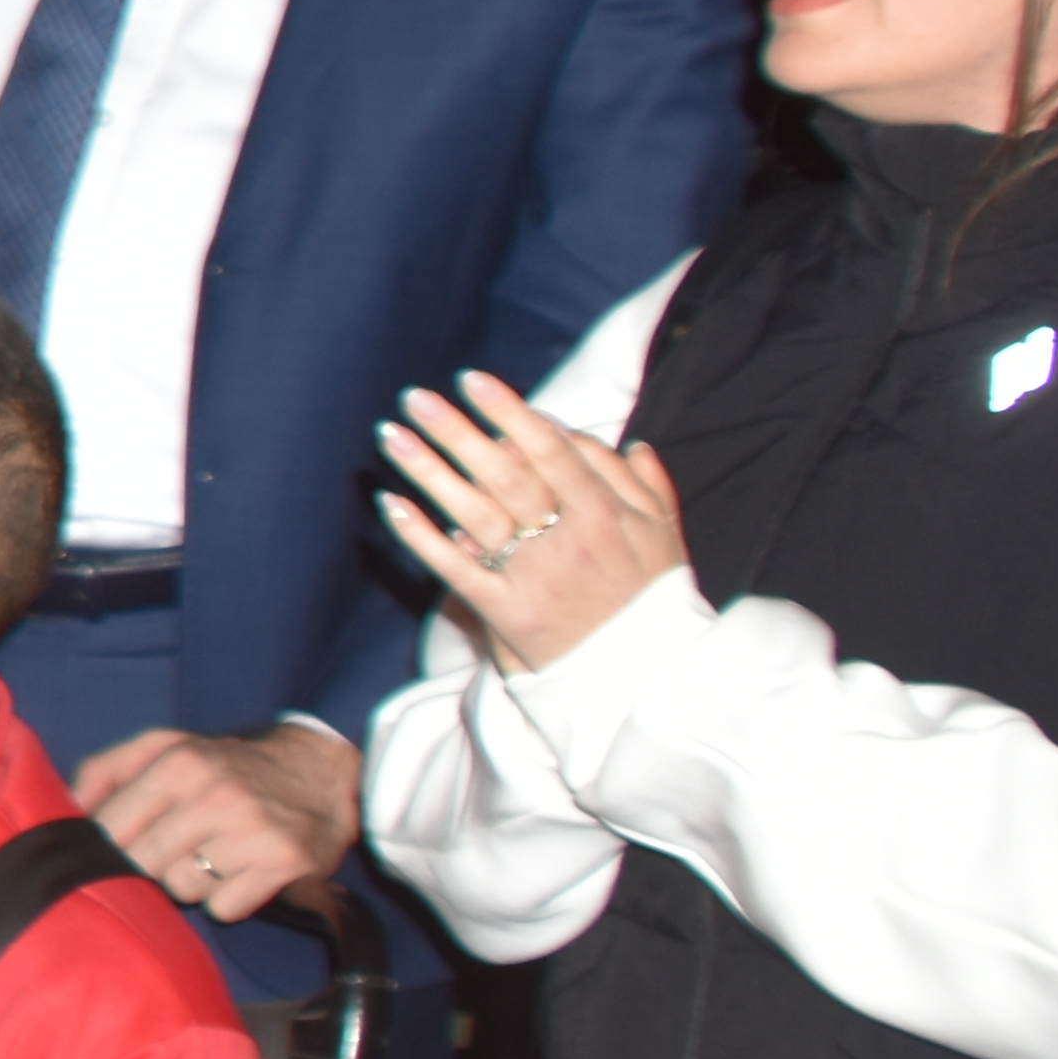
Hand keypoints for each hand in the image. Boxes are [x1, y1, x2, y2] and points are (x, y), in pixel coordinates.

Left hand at [69, 718, 360, 925]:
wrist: (321, 773)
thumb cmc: (228, 764)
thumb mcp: (167, 745)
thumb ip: (107, 768)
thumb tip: (67, 807)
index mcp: (179, 763)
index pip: (110, 828)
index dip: (107, 846)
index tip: (118, 846)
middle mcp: (215, 795)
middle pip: (143, 864)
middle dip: (149, 864)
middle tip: (173, 848)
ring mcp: (252, 831)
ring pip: (182, 889)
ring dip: (190, 881)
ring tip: (212, 854)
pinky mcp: (284, 864)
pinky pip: (225, 908)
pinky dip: (228, 898)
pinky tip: (240, 870)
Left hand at [374, 373, 687, 673]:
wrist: (646, 679)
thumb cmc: (651, 602)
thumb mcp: (667, 539)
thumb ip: (648, 487)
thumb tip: (630, 442)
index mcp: (607, 513)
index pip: (552, 449)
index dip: (511, 411)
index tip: (473, 380)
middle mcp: (569, 538)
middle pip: (505, 473)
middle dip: (458, 431)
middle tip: (415, 396)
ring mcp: (535, 574)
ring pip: (475, 512)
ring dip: (429, 470)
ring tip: (391, 435)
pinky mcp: (507, 611)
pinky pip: (457, 568)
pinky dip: (421, 536)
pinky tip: (390, 503)